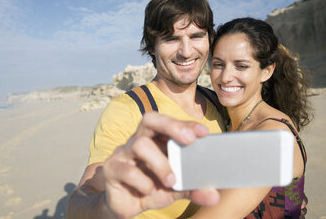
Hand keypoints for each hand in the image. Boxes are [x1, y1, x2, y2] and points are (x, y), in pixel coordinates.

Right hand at [103, 112, 219, 218]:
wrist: (124, 205)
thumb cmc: (151, 188)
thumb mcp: (174, 189)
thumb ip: (192, 188)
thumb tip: (214, 196)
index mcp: (154, 140)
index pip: (168, 123)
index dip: (185, 124)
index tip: (204, 132)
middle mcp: (137, 140)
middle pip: (149, 119)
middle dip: (171, 125)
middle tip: (189, 139)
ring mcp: (123, 153)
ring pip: (140, 144)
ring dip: (160, 164)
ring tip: (171, 181)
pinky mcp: (112, 169)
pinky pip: (128, 170)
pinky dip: (144, 183)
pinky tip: (148, 191)